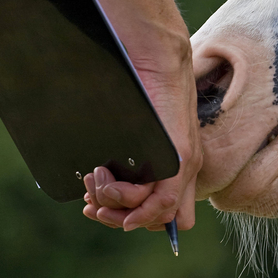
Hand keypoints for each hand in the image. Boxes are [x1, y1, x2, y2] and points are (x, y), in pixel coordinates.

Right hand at [83, 38, 202, 230]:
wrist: (153, 55)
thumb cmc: (138, 87)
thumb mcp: (132, 130)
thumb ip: (126, 154)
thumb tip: (99, 184)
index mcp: (176, 163)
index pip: (166, 215)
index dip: (132, 219)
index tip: (99, 207)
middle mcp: (186, 168)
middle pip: (158, 222)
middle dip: (118, 218)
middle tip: (91, 201)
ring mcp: (185, 164)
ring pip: (157, 217)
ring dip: (118, 207)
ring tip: (95, 182)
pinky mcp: (181, 156)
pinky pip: (163, 203)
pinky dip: (134, 206)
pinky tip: (109, 190)